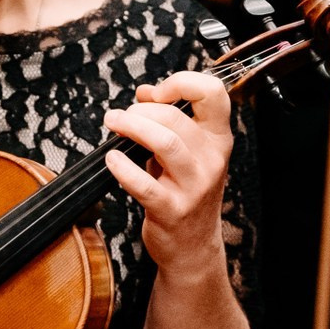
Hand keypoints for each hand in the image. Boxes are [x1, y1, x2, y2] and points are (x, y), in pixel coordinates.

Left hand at [104, 73, 234, 284]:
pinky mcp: (172, 210)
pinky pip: (145, 184)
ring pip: (166, 142)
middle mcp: (212, 160)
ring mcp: (194, 186)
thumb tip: (144, 92)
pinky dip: (123, 168)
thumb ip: (169, 120)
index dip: (181, 82)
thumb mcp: (188, 152)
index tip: (156, 91)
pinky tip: (110, 159)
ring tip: (113, 124)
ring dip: (132, 127)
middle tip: (120, 116)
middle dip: (141, 109)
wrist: (192, 246)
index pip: (213, 93)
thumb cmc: (185, 191)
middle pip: (176, 117)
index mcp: (218, 139)